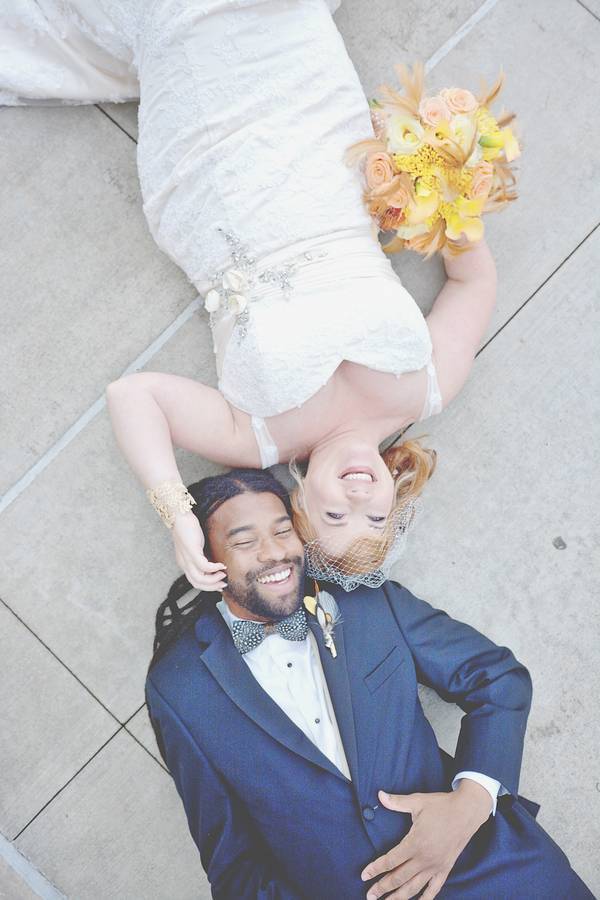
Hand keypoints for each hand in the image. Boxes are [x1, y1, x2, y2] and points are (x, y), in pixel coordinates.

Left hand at [172, 511, 226, 590]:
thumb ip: (201, 556)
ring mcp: (187, 558)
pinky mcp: (192, 551)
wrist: (179, 516)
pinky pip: (204, 566)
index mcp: (184, 564)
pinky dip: (214, 569)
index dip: (208, 586)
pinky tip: (222, 565)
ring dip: (214, 580)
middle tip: (223, 584)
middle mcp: (184, 564)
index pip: (195, 582)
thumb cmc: (188, 529)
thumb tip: (214, 563)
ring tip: (223, 575)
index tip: (219, 585)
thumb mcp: (195, 547)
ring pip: (200, 579)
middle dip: (212, 586)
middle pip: (197, 584)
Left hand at [361, 783, 490, 898]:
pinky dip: (424, 899)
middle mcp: (424, 859)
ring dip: (398, 897)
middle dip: (382, 888)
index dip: (375, 869)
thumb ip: (397, 802)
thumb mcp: (417, 801)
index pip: (391, 861)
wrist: (467, 812)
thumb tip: (380, 794)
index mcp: (415, 843)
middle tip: (369, 895)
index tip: (364, 875)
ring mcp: (435, 866)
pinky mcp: (445, 869)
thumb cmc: (441, 805)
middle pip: (399, 878)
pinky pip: (434, 889)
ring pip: (414, 887)